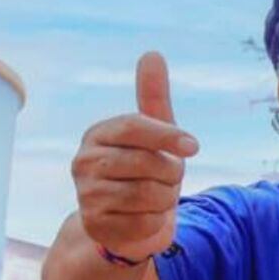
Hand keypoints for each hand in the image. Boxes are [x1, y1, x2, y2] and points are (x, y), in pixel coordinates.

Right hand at [72, 52, 198, 260]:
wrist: (129, 224)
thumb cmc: (147, 172)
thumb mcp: (154, 135)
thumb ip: (153, 98)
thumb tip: (153, 54)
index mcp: (98, 134)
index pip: (134, 126)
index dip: (168, 136)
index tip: (194, 147)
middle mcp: (84, 162)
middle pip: (148, 162)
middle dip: (170, 173)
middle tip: (165, 178)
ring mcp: (86, 195)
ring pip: (150, 194)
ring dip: (166, 199)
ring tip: (155, 198)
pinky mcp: (97, 225)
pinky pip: (146, 222)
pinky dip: (156, 222)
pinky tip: (145, 218)